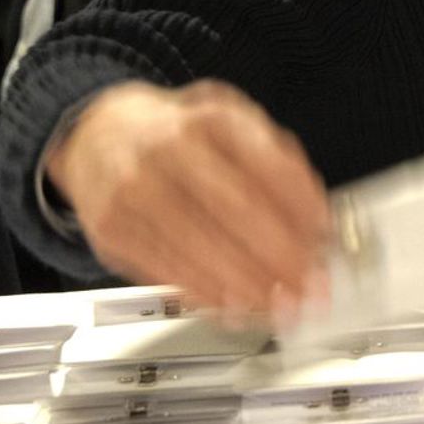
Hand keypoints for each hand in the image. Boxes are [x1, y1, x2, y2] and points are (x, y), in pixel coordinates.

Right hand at [47, 80, 330, 323]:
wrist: (98, 133)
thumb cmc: (178, 134)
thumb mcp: (231, 124)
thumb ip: (278, 162)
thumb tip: (316, 217)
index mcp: (211, 118)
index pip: (267, 166)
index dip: (301, 211)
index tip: (326, 242)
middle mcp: (168, 149)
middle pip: (235, 209)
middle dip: (280, 256)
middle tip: (309, 287)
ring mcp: (134, 189)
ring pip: (199, 246)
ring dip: (246, 284)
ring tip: (279, 306)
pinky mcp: (112, 229)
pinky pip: (164, 268)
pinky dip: (204, 293)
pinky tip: (232, 305)